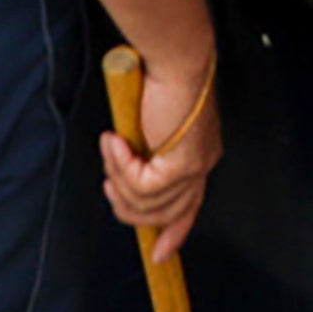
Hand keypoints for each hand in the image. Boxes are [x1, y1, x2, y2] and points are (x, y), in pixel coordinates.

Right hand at [100, 45, 220, 247]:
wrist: (176, 57)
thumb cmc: (163, 80)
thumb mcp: (153, 125)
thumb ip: (146, 152)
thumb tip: (123, 176)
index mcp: (201, 156)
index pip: (190, 207)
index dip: (173, 233)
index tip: (159, 254)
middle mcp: (202, 165)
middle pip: (164, 213)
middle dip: (129, 206)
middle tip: (110, 183)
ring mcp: (194, 167)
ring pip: (147, 202)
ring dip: (119, 178)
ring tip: (111, 147)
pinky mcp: (181, 163)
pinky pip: (141, 184)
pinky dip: (120, 165)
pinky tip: (114, 140)